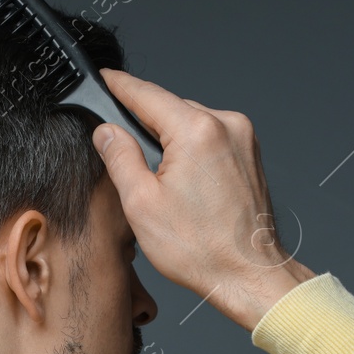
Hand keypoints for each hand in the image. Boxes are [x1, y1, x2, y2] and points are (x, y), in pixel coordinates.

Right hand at [93, 68, 315, 330]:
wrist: (250, 275)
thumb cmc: (201, 250)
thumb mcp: (141, 204)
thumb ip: (119, 157)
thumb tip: (107, 131)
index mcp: (196, 131)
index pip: (146, 93)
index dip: (118, 85)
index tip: (102, 79)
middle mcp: (226, 124)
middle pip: (170, 108)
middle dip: (144, 124)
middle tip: (122, 151)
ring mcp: (243, 138)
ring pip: (191, 123)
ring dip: (170, 140)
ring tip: (158, 180)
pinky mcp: (250, 154)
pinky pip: (210, 137)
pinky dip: (191, 150)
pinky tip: (183, 184)